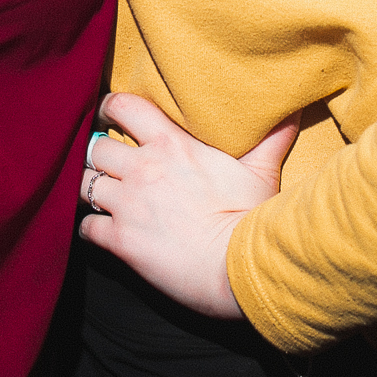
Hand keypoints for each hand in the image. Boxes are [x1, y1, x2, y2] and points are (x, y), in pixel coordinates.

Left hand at [79, 93, 298, 317]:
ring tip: (101, 196)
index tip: (110, 115)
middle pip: (96, 147)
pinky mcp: (120, 241)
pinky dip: (89, 228)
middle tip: (105, 163)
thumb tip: (291, 112)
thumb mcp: (261, 173)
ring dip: (90, 190)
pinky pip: (85, 227)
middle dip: (97, 154)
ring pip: (84, 184)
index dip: (110, 108)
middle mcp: (143, 169)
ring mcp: (128, 205)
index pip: (123, 106)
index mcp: (171, 144)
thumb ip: (270, 138)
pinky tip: (101, 231)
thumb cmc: (252, 219)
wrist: (240, 269)